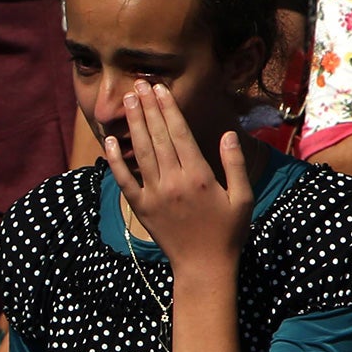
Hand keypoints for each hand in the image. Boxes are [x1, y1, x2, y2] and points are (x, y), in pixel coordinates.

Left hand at [103, 81, 252, 274]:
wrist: (204, 267)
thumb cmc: (228, 232)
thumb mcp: (242, 198)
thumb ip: (235, 165)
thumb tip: (228, 134)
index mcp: (199, 176)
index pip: (179, 134)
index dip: (167, 109)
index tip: (159, 89)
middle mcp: (174, 181)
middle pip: (157, 137)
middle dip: (147, 108)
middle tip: (138, 84)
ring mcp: (155, 194)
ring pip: (141, 152)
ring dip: (133, 124)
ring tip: (127, 101)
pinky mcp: (142, 207)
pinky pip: (124, 180)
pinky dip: (114, 160)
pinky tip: (109, 140)